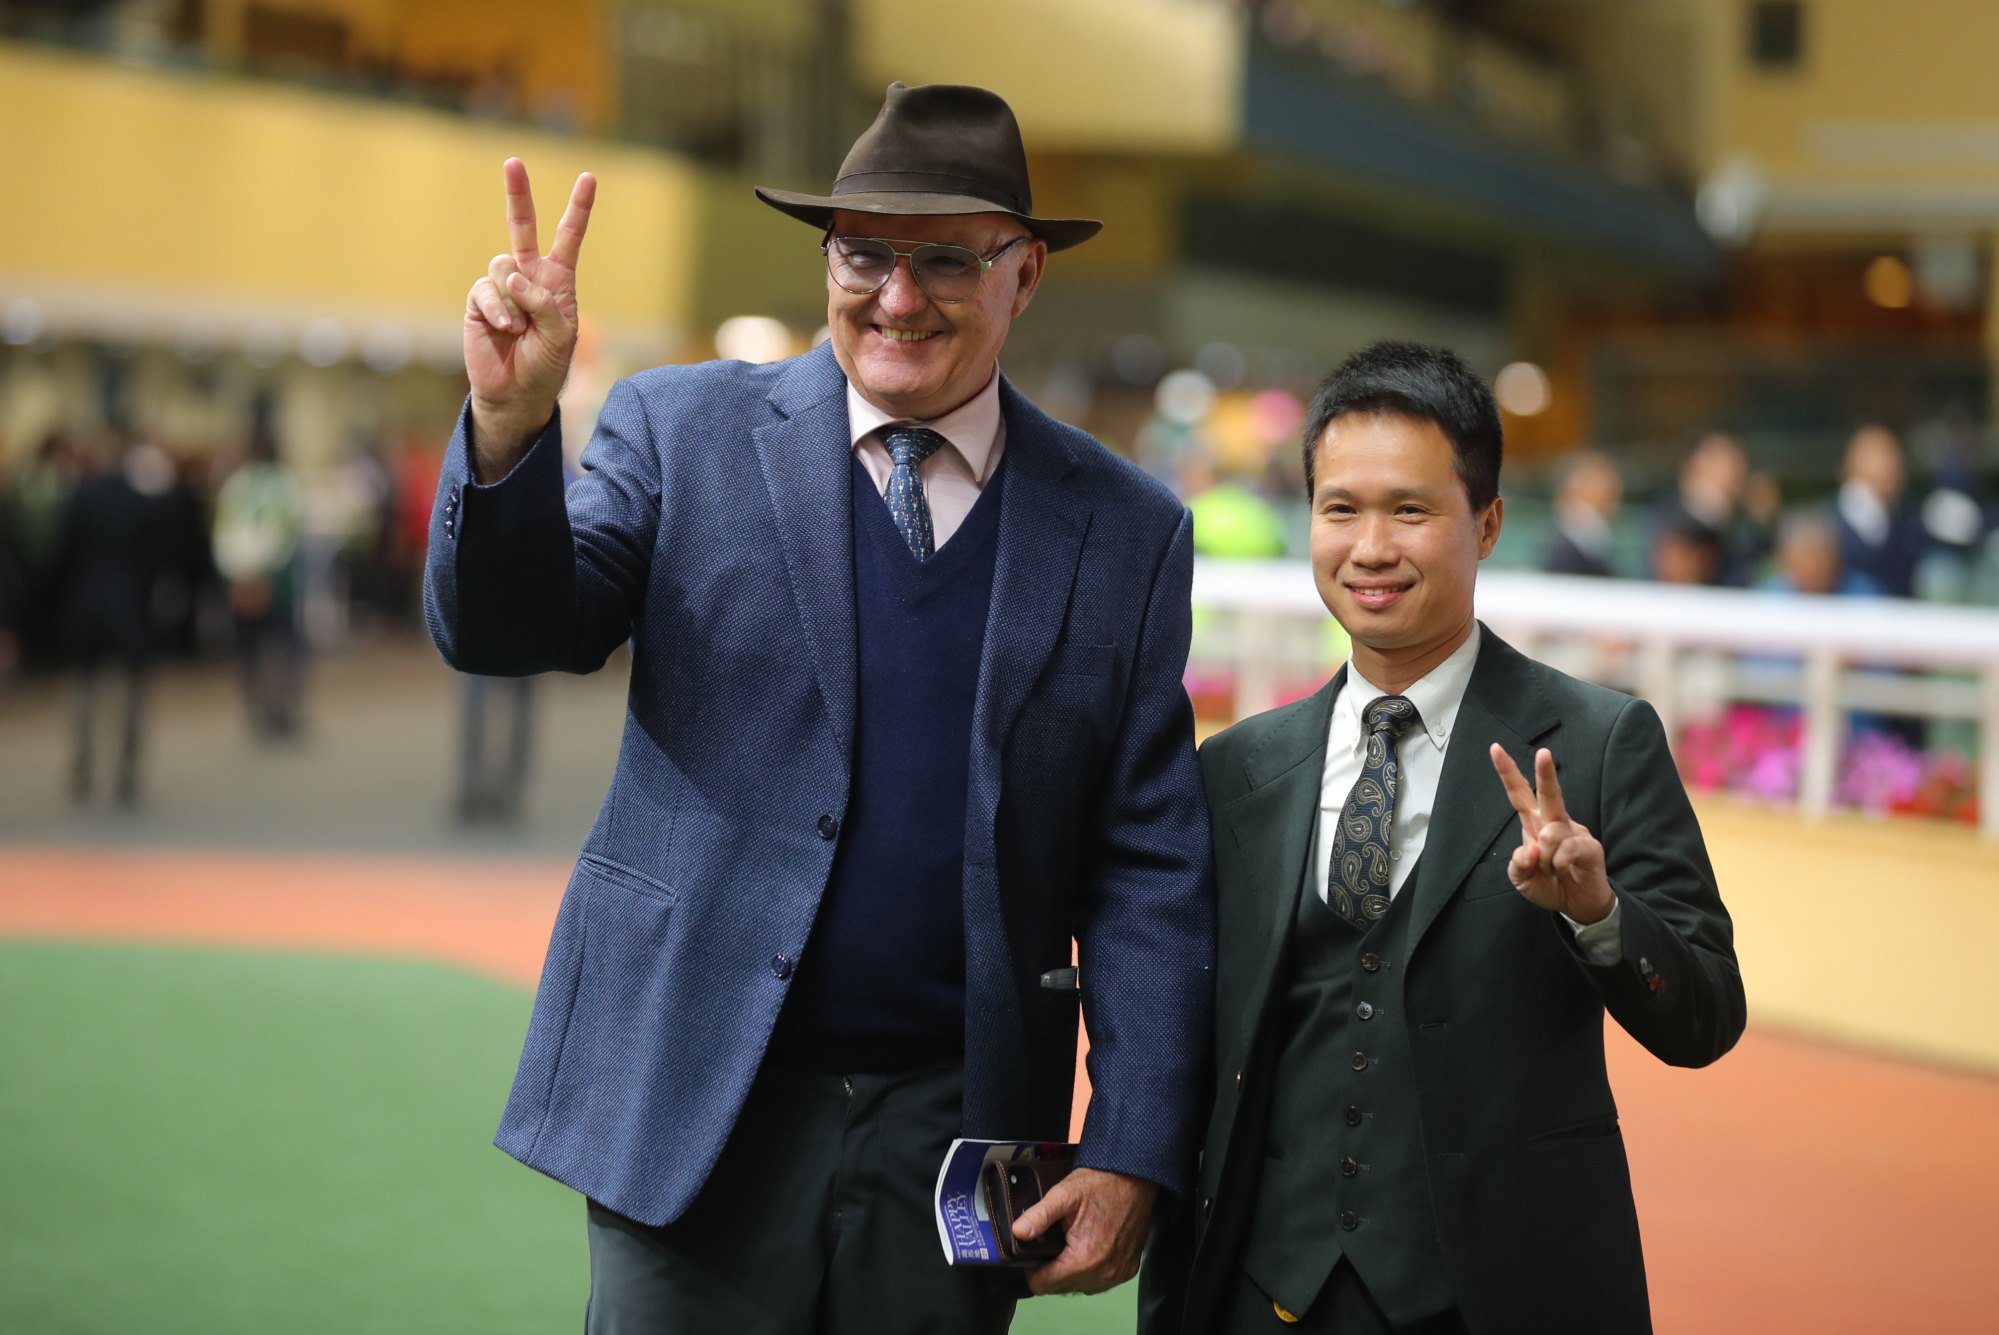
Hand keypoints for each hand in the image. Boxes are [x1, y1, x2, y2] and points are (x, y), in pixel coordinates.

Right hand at [463, 158, 594, 476]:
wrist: (516, 393)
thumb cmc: (546, 364)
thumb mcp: (561, 333)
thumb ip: (544, 301)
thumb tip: (512, 277)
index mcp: (558, 281)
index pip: (568, 238)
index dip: (578, 209)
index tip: (588, 178)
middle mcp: (528, 277)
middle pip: (522, 227)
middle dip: (517, 195)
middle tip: (513, 162)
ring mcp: (501, 288)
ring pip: (503, 267)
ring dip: (515, 299)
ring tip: (520, 327)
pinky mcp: (479, 301)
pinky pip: (487, 291)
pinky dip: (500, 310)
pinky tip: (506, 330)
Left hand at [1012, 1167, 1157, 1295]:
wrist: (1134, 1177)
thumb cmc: (1100, 1184)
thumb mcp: (1063, 1194)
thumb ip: (1038, 1216)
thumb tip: (1017, 1233)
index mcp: (1083, 1260)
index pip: (1043, 1285)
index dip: (1033, 1270)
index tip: (1035, 1253)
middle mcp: (1103, 1274)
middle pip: (1061, 1288)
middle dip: (1053, 1270)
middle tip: (1055, 1243)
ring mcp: (1118, 1274)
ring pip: (1081, 1287)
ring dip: (1072, 1272)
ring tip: (1071, 1244)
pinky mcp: (1128, 1270)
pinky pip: (1100, 1281)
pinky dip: (1091, 1271)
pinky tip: (1090, 1248)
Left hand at [1489, 745, 1614, 924]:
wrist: (1578, 905)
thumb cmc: (1550, 885)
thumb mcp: (1522, 880)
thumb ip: (1517, 865)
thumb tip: (1530, 849)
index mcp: (1534, 824)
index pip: (1519, 793)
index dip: (1508, 772)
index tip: (1495, 748)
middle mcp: (1554, 822)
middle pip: (1548, 794)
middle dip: (1545, 773)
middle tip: (1544, 753)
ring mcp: (1575, 832)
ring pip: (1552, 833)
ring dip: (1546, 859)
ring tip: (1553, 870)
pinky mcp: (1590, 846)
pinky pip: (1568, 850)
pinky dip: (1559, 864)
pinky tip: (1564, 870)